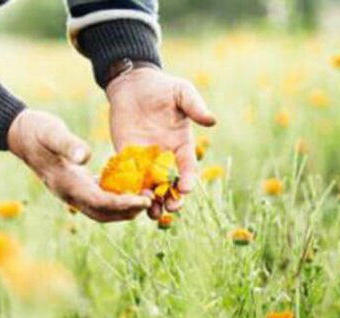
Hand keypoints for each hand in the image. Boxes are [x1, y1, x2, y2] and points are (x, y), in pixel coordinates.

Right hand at [8, 109, 150, 221]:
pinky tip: (130, 188)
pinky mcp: (75, 185)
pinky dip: (115, 198)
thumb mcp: (52, 132)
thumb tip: (86, 157)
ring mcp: (71, 192)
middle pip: (103, 214)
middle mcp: (69, 194)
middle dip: (127, 212)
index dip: (123, 204)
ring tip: (145, 199)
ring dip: (123, 209)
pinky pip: (98, 198)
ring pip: (101, 210)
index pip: (100, 203)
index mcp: (66, 184)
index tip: (144, 200)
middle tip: (150, 203)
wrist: (19, 133)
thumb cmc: (37, 130)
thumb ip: (69, 144)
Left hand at [106, 67, 216, 217]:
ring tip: (151, 213)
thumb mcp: (181, 92)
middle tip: (170, 208)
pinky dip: (132, 191)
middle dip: (172, 199)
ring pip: (151, 187)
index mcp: (181, 145)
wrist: (132, 84)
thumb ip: (195, 106)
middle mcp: (165, 156)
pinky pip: (130, 178)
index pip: (187, 168)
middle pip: (171, 185)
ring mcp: (146, 159)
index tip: (186, 189)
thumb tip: (212, 120)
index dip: (188, 180)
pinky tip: (130, 200)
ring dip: (153, 202)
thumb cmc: (161, 87)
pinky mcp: (127, 157)